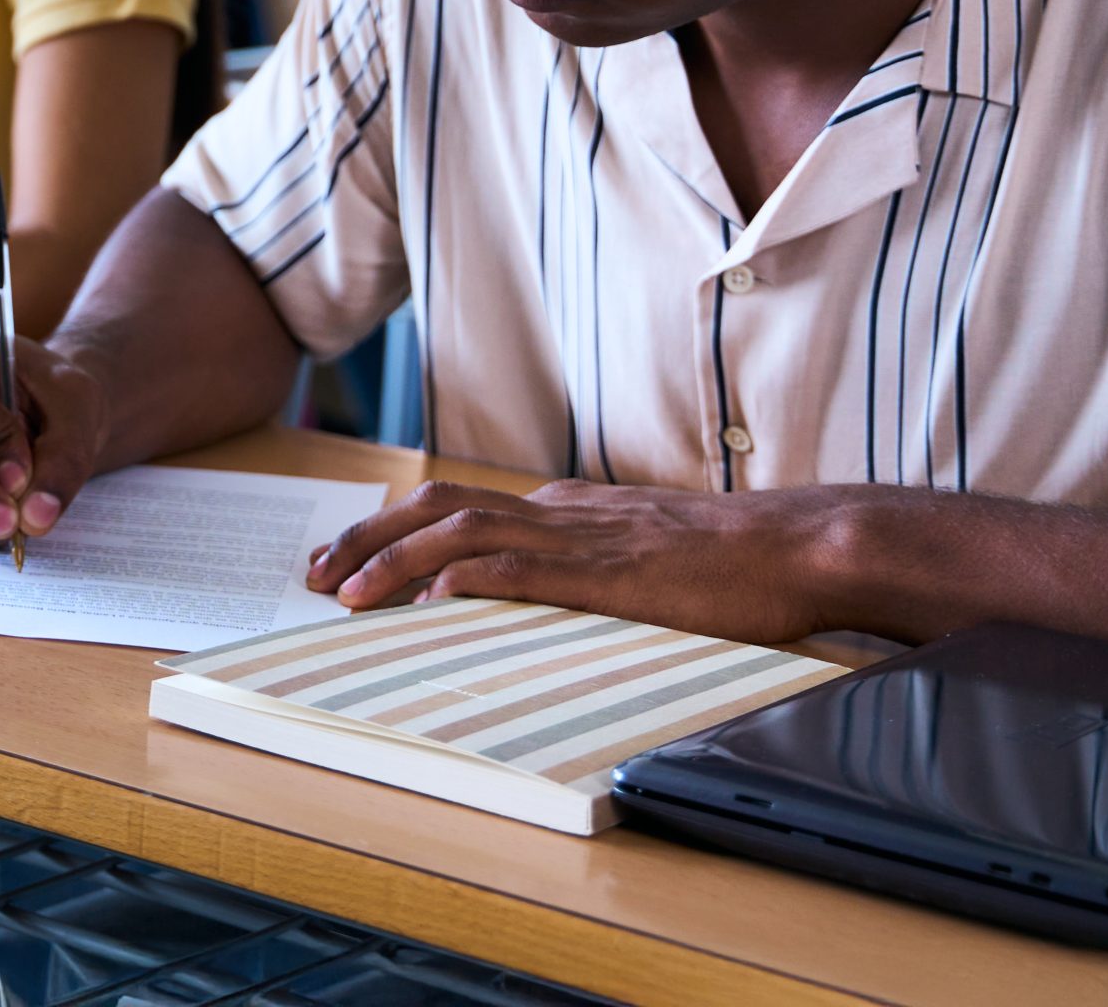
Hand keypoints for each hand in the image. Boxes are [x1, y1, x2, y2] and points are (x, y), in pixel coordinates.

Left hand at [305, 478, 859, 642]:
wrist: (796, 546)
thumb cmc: (733, 561)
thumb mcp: (642, 553)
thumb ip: (590, 561)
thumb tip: (535, 589)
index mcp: (567, 507)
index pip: (457, 507)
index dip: (391, 529)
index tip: (343, 557)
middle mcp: (561, 510)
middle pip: (439, 508)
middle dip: (367, 536)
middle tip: (312, 572)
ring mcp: (583, 537)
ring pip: (463, 532)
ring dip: (393, 559)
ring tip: (344, 592)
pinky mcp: (609, 572)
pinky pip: (524, 570)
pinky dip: (469, 579)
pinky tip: (432, 600)